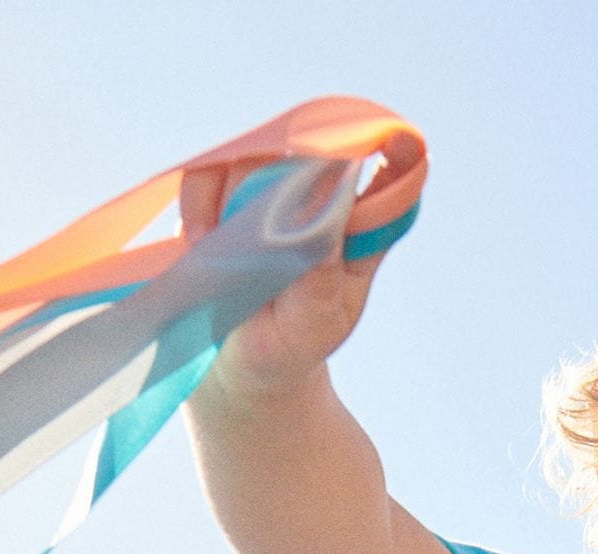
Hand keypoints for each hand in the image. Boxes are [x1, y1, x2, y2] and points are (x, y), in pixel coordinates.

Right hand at [180, 162, 388, 399]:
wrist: (239, 363)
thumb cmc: (291, 343)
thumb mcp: (313, 323)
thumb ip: (322, 274)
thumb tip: (322, 209)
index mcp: (357, 228)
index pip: (390, 177)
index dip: (395, 155)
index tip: (397, 145)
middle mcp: (315, 195)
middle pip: (308, 153)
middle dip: (281, 187)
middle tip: (264, 235)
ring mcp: (267, 188)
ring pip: (254, 156)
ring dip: (234, 198)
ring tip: (227, 249)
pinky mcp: (221, 192)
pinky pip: (207, 170)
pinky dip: (199, 200)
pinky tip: (201, 240)